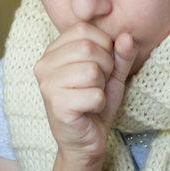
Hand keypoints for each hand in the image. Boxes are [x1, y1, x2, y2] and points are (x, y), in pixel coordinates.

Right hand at [34, 23, 137, 170]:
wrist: (85, 141)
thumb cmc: (94, 103)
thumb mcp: (112, 74)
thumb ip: (121, 54)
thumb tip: (126, 36)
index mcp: (52, 51)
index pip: (84, 29)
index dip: (103, 46)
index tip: (100, 67)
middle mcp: (43, 65)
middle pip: (88, 48)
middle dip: (105, 67)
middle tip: (97, 85)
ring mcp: (47, 85)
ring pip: (92, 71)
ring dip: (101, 87)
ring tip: (91, 97)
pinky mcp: (56, 105)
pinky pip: (94, 95)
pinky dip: (99, 104)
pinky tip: (88, 110)